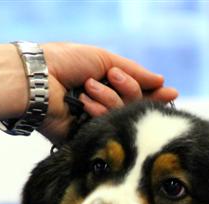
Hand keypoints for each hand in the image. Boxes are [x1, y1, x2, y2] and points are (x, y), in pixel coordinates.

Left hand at [39, 43, 177, 143]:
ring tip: (88, 88)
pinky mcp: (85, 137)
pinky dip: (99, 112)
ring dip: (109, 98)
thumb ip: (134, 73)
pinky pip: (107, 129)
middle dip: (128, 90)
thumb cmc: (65, 62)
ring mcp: (95, 122)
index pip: (138, 94)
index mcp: (107, 85)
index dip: (154, 95)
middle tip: (112, 78)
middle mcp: (103, 105)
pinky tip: (84, 104)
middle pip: (135, 106)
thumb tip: (162, 82)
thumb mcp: (104, 60)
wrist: (38, 79)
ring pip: (123, 117)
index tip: (170, 92)